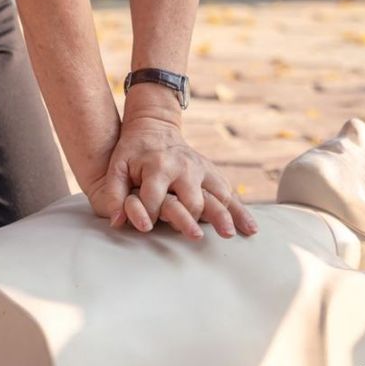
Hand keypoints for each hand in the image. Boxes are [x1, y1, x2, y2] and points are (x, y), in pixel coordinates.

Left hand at [85, 88, 257, 239]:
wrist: (155, 127)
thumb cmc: (132, 152)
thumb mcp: (116, 167)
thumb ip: (114, 193)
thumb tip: (117, 222)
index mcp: (159, 166)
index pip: (156, 199)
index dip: (149, 216)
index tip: (147, 229)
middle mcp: (185, 168)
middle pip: (193, 200)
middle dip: (192, 220)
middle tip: (194, 238)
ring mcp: (202, 169)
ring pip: (218, 196)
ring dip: (226, 216)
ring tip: (231, 234)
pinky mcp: (212, 172)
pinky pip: (230, 192)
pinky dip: (240, 210)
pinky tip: (250, 227)